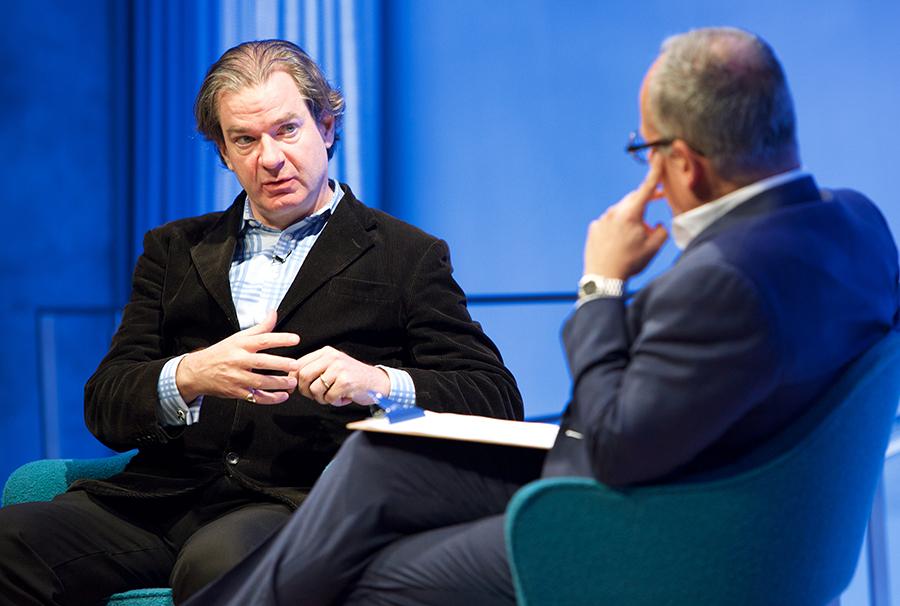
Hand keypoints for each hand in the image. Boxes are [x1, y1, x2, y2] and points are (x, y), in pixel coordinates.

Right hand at [175, 310, 299, 403]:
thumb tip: (274, 313)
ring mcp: (236, 378)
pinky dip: (270, 399)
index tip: (296, 339)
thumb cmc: (221, 352)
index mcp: (240, 345)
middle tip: (296, 365)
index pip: (262, 339)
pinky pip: (256, 397)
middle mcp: (238, 360)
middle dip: (280, 364)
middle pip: (261, 362)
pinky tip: (283, 396)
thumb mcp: (238, 337)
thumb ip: (259, 327)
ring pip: (260, 382)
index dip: (280, 339)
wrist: (196, 372)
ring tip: (292, 382)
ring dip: (278, 383)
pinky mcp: (236, 392)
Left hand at [295, 346, 390, 406]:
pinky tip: (343, 397)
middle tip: (316, 396)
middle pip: (303, 376)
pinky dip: (333, 402)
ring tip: (332, 396)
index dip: (293, 379)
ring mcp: (340, 368)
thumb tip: (290, 381)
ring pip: (314, 389)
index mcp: (326, 352)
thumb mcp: (332, 367)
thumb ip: (314, 370)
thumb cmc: (352, 378)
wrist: (377, 383)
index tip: (293, 389)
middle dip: (306, 391)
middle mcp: (332, 357)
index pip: (299, 364)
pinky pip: (328, 397)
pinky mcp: (346, 381)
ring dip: (321, 399)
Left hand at [584, 158, 668, 279]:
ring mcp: (602, 219)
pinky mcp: (593, 228)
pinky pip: (609, 221)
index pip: (646, 188)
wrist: (602, 278)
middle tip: (659, 199)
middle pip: (634, 198)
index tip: (657, 157)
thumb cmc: (629, 263)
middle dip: (647, 198)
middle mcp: (614, 212)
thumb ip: (661, 231)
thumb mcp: (653, 248)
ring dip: (632, 216)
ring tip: (636, 236)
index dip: (654, 173)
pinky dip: (617, 225)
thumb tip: (657, 224)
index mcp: (631, 214)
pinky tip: (620, 241)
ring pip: (621, 210)